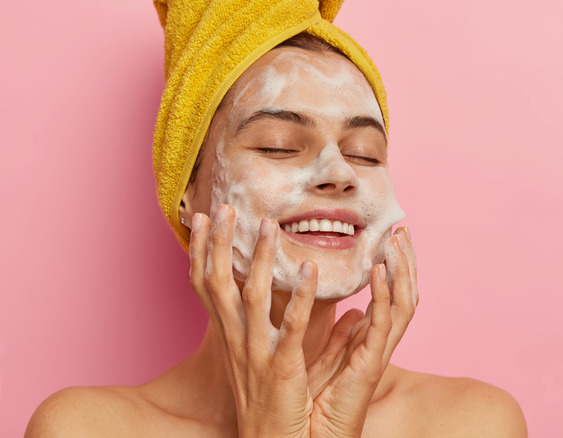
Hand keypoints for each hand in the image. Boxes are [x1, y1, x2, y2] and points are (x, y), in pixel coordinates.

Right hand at [189, 204, 417, 436]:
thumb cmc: (271, 402)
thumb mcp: (265, 356)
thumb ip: (280, 321)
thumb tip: (294, 288)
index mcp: (231, 337)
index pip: (207, 287)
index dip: (201, 252)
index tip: (200, 219)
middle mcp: (236, 341)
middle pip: (219, 284)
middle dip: (219, 245)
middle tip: (223, 208)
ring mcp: (256, 354)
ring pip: (252, 299)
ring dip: (261, 260)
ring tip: (268, 226)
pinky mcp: (282, 369)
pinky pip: (289, 330)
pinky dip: (298, 300)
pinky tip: (309, 272)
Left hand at [306, 227, 417, 436]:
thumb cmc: (316, 405)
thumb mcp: (327, 359)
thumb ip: (340, 337)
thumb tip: (351, 313)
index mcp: (370, 341)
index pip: (392, 296)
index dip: (395, 268)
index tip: (391, 237)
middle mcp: (380, 344)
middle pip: (406, 294)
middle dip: (406, 261)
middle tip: (401, 229)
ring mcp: (379, 354)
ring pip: (404, 304)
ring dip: (402, 270)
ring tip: (396, 241)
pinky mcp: (371, 365)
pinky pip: (384, 324)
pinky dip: (384, 295)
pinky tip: (378, 270)